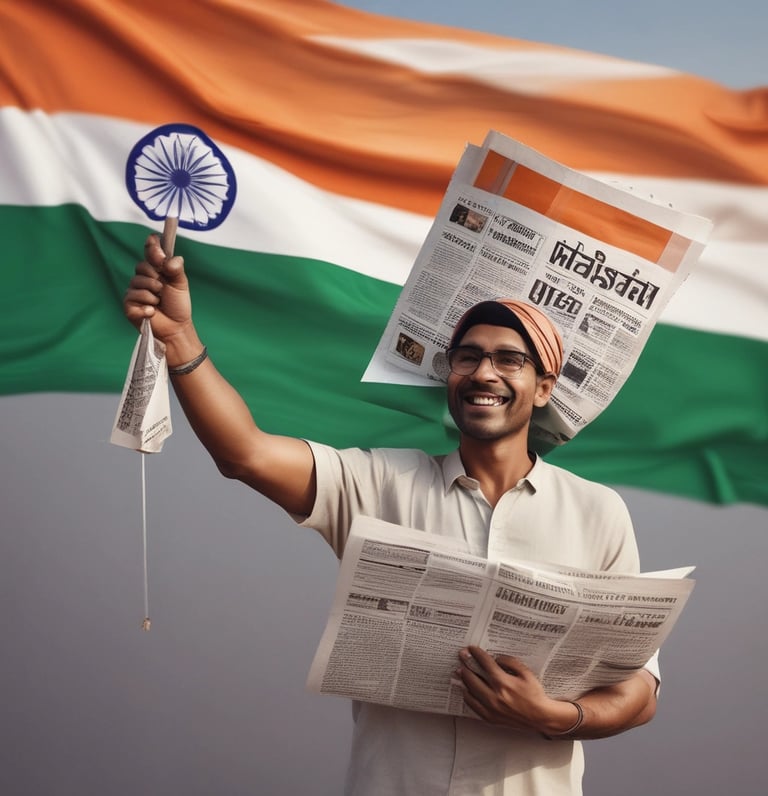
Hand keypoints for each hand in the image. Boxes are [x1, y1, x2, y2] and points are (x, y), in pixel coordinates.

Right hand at [123, 234, 192, 342]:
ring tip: (159, 302)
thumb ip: (176, 269)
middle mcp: (142, 277)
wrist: (176, 327)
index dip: (152, 247)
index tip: (156, 247)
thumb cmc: (177, 305)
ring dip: (152, 294)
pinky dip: (146, 307)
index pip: (149, 250)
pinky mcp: (128, 305)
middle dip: (155, 277)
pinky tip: (152, 312)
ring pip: (137, 283)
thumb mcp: (180, 284)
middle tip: (163, 289)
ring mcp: (133, 291)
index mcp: (155, 269)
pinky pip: (133, 299)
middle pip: (141, 266)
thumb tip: (169, 259)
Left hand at [455, 646, 577, 734]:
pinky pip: (473, 706)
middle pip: (472, 677)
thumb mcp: (526, 673)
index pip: (485, 664)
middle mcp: (495, 696)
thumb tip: (497, 659)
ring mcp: (491, 709)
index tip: (472, 649)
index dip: (477, 654)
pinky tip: (466, 690)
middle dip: (465, 664)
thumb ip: (510, 662)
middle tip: (461, 657)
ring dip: (464, 680)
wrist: (540, 717)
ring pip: (470, 692)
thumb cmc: (535, 695)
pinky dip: (468, 696)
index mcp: (503, 683)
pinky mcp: (490, 718)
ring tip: (460, 671)